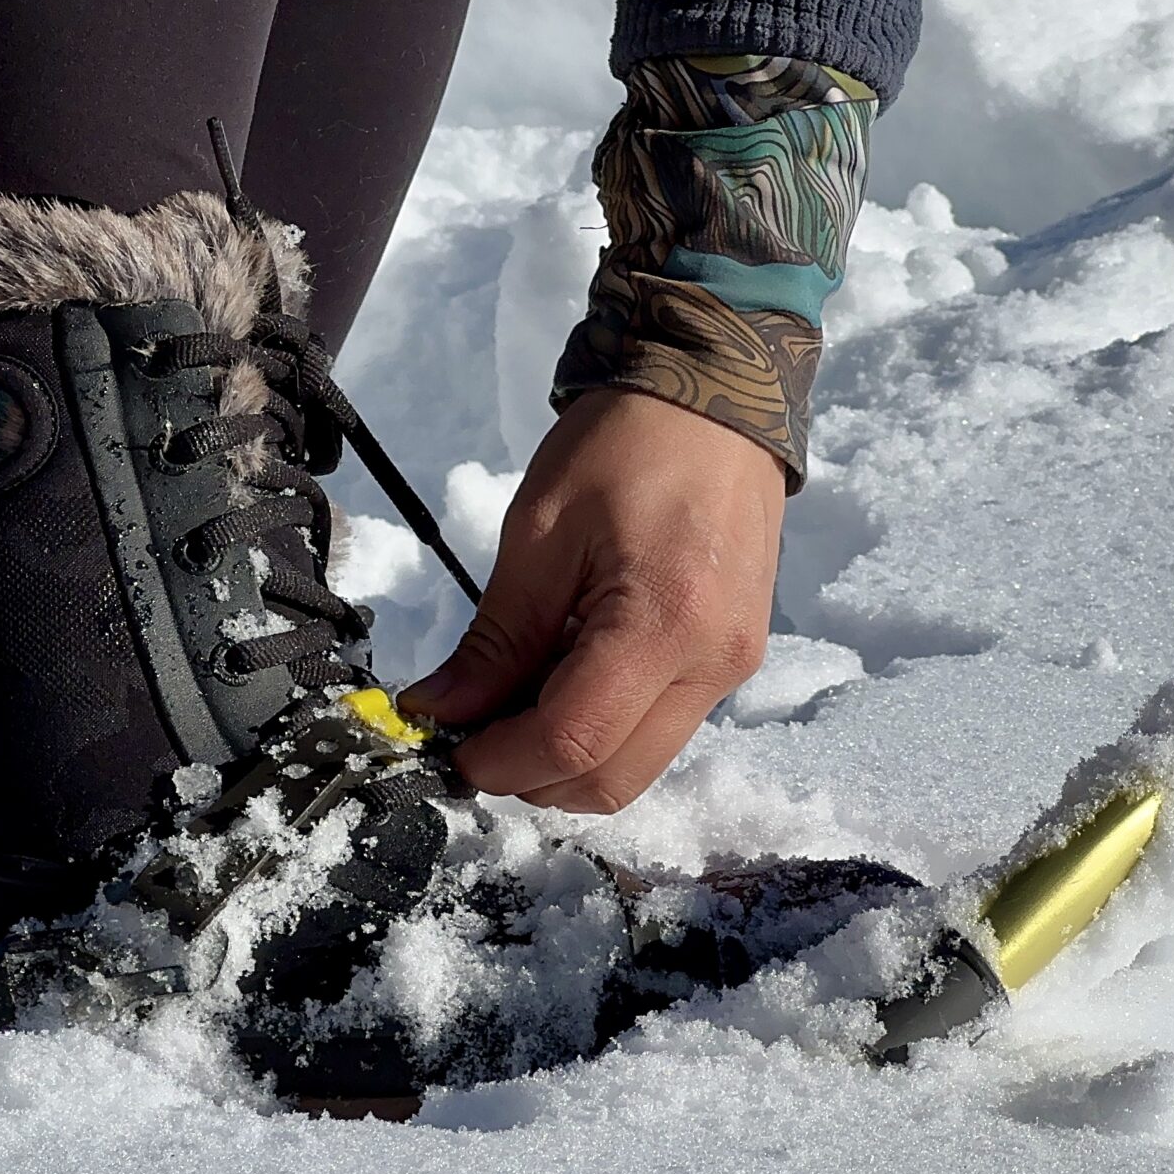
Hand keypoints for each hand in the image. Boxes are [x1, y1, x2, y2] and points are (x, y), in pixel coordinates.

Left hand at [401, 390, 782, 813]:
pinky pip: (659, 728)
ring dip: (565, 755)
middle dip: (530, 776)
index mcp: (666, 625)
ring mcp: (733, 668)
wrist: (718, 393)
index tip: (445, 749)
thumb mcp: (539, 533)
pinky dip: (601, 725)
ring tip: (512, 698)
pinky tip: (561, 674)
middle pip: (612, 780)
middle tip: (472, 732)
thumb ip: (495, 638)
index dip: (499, 762)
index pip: (574, 741)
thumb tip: (440, 713)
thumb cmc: (623, 444)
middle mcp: (715, 665)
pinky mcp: (733, 660)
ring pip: (637, 764)